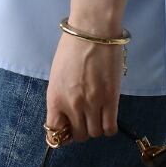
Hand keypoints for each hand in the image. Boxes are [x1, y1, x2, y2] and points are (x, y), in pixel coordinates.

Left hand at [46, 19, 123, 141]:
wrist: (92, 31)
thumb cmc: (72, 47)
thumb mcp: (57, 75)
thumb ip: (60, 96)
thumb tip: (68, 113)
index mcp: (55, 98)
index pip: (55, 133)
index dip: (63, 134)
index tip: (69, 127)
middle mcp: (72, 106)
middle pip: (78, 135)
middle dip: (81, 130)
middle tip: (86, 118)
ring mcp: (92, 104)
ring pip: (95, 133)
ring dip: (96, 127)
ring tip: (98, 114)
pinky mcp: (111, 99)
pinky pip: (110, 127)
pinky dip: (109, 127)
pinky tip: (108, 116)